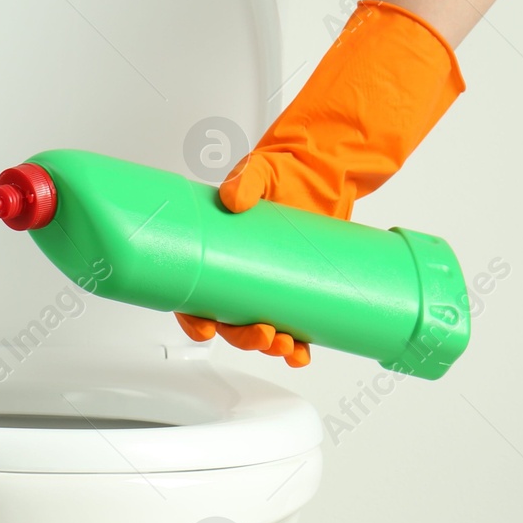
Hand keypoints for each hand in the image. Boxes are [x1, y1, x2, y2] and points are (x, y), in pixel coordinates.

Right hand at [174, 0, 465, 364]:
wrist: (327, 167)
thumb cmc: (283, 168)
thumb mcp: (260, 169)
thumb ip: (245, 181)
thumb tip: (233, 199)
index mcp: (219, 251)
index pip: (196, 295)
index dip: (195, 318)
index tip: (205, 327)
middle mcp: (242, 273)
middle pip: (232, 322)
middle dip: (244, 338)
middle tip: (262, 335)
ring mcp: (273, 284)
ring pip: (262, 330)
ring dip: (271, 347)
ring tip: (286, 348)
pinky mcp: (303, 287)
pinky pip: (296, 325)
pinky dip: (299, 347)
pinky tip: (304, 355)